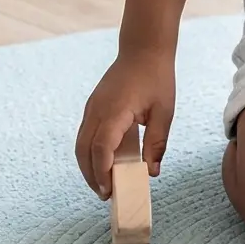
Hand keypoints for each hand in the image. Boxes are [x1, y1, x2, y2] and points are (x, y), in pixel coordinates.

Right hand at [75, 48, 175, 199]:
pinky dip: (89, 152)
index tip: (109, 191)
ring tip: (103, 183)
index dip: (102, 172)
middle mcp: (97, 110)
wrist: (144, 49)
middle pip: (84, 150)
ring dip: (87, 166)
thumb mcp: (164, 111)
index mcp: (115, 111)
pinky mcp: (93, 106)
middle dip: (91, 175)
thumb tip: (152, 172)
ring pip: (80, 144)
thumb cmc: (157, 78)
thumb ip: (157, 142)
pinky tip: (102, 162)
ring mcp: (92, 107)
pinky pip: (84, 134)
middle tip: (106, 194)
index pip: (102, 147)